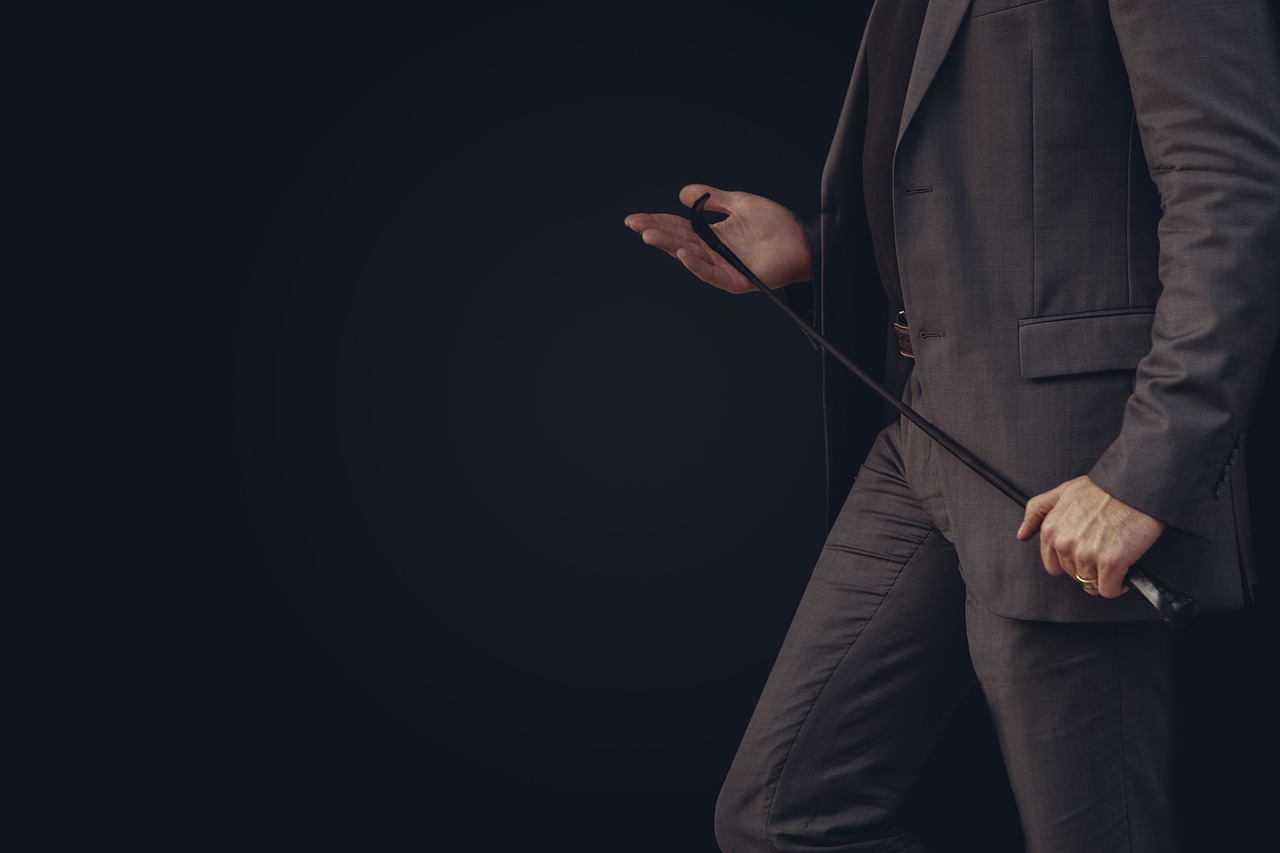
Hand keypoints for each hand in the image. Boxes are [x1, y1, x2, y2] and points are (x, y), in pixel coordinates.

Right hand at [624, 184, 810, 293]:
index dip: (656, 222)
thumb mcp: (739, 202)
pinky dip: (696, 265)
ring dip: (669, 246)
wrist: (803, 239)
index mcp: (711, 235)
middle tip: (636, 225)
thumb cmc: (775, 223)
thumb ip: (712, 199)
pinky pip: (712, 274)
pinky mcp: (737, 279)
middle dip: (657, 232)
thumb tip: (683, 193)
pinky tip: (682, 253)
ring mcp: (724, 267)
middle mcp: (713, 252)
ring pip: (691, 257)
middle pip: (679, 241)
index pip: (678, 228)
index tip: (634, 219)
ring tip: (651, 236)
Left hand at [1015, 476, 1164, 598]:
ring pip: (1090, 584)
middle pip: (1073, 575)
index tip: (1083, 554)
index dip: (1070, 562)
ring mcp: (1087, 554)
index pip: (1053, 565)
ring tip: (1114, 556)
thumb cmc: (1103, 489)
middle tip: (1102, 550)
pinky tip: (1124, 570)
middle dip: (1088, 567)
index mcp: (1051, 530)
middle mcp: (1065, 544)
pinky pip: (1108, 590)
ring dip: (1104, 576)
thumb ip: (1037, 512)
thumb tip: (1022, 534)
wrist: (1134, 488)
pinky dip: (1118, 585)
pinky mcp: (1110, 563)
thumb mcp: (1062, 492)